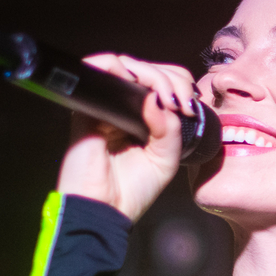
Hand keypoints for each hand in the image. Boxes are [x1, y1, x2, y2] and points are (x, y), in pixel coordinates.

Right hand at [55, 54, 200, 222]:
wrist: (105, 209)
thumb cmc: (132, 190)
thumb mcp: (166, 159)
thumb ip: (169, 127)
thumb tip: (157, 97)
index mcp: (144, 119)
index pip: (163, 84)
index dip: (179, 85)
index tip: (188, 106)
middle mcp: (124, 108)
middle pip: (148, 70)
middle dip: (171, 78)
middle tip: (180, 102)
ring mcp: (106, 105)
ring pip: (127, 66)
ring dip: (151, 74)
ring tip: (165, 99)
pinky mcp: (87, 106)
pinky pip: (98, 70)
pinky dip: (115, 67)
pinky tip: (134, 85)